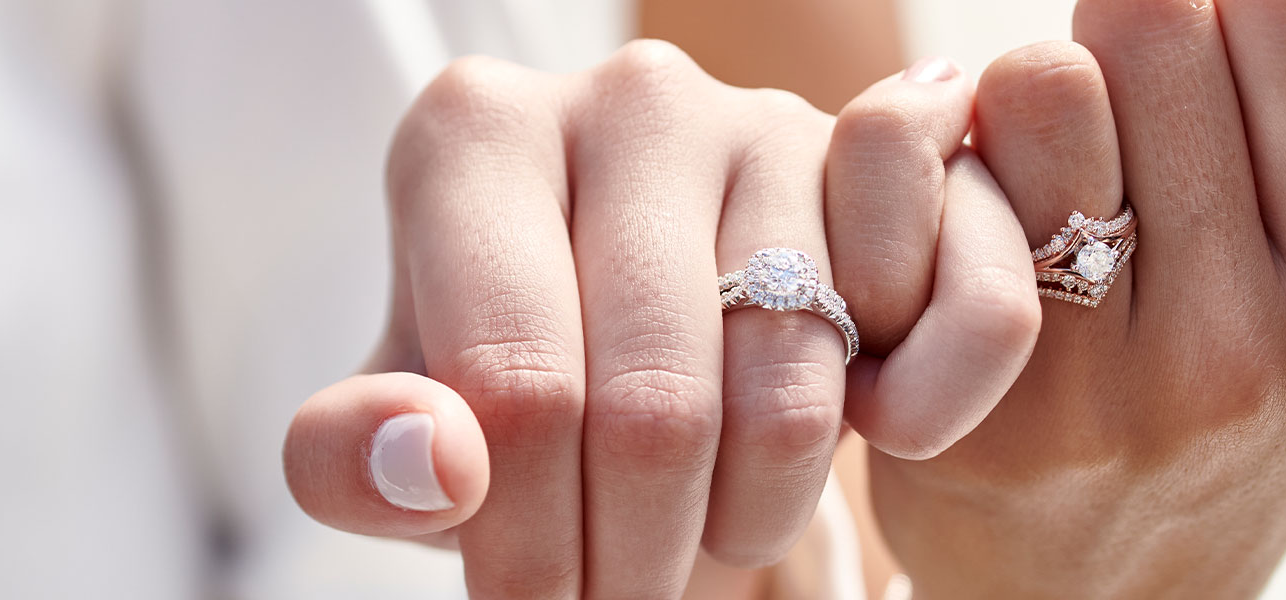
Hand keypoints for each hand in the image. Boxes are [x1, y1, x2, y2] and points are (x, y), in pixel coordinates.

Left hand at [279, 42, 1039, 597]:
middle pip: (654, 401)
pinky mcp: (874, 163)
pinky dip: (881, 435)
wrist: (624, 299)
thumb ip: (357, 456)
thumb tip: (432, 465)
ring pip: (788, 388)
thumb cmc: (507, 360)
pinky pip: (928, 326)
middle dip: (631, 556)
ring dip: (744, 520)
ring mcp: (767, 119)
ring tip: (691, 548)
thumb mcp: (407, 417)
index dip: (528, 542)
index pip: (518, 384)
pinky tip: (795, 461)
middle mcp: (630, 98)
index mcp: (479, 135)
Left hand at [857, 0, 1285, 595]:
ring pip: (1041, 82)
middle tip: (1127, 104)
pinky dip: (952, 163)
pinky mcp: (990, 415)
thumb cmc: (1241, 410)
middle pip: (1153, 22)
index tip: (1212, 35)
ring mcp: (1115, 390)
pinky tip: (980, 221)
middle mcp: (1253, 349)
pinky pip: (943, 176)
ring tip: (1058, 162)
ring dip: (1036, 94)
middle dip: (1130, 32)